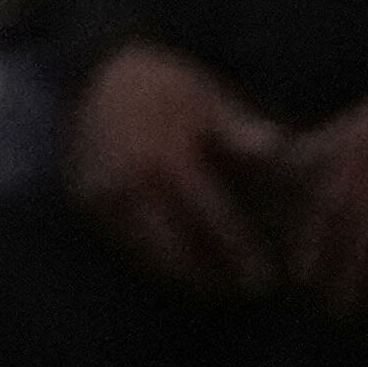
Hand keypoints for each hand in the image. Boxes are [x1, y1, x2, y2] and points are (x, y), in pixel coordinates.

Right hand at [69, 40, 284, 294]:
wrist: (97, 73)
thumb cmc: (166, 89)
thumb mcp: (205, 99)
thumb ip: (240, 129)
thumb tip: (281, 145)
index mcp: (166, 158)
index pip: (212, 218)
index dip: (240, 253)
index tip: (264, 280)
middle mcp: (130, 181)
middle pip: (176, 250)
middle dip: (210, 278)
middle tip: (245, 293)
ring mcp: (104, 194)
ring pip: (147, 254)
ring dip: (183, 275)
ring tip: (218, 288)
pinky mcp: (86, 201)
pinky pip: (124, 243)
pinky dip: (153, 259)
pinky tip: (184, 269)